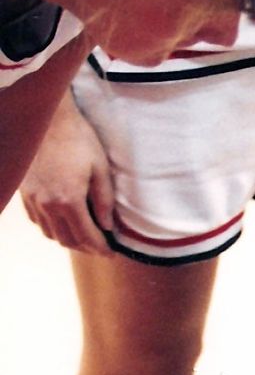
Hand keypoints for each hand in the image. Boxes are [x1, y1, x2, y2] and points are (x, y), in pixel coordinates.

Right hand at [19, 97, 113, 254]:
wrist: (48, 121)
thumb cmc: (79, 141)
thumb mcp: (101, 169)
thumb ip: (104, 201)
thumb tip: (107, 226)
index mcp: (68, 200)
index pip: (86, 236)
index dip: (100, 248)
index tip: (110, 253)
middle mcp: (47, 204)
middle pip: (66, 239)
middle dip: (85, 247)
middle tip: (100, 247)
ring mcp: (32, 199)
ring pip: (50, 233)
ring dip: (68, 239)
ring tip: (84, 236)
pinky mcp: (24, 191)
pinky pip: (36, 220)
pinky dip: (51, 227)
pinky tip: (63, 222)